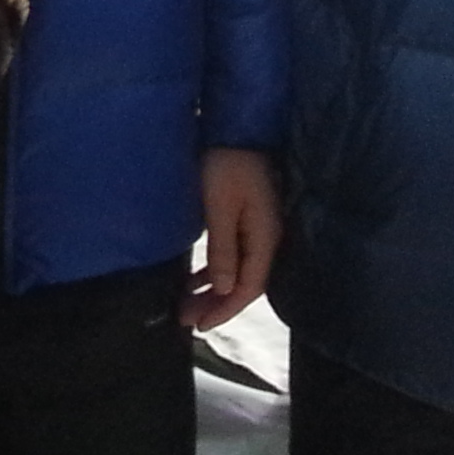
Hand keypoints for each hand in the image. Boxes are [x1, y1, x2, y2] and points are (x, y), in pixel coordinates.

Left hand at [188, 146, 280, 329]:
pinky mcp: (248, 220)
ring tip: (186, 304)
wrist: (238, 128)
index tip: (199, 325)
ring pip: (237, 271)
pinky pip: (234, 255)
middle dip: (216, 305)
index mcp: (265, 239)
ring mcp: (259, 230)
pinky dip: (215, 270)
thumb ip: (223, 249)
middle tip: (186, 320)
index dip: (225, 310)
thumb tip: (222, 289)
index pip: (248, 288)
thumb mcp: (220, 207)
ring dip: (213, 290)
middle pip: (244, 284)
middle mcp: (267, 239)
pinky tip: (196, 277)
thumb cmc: (228, 165)